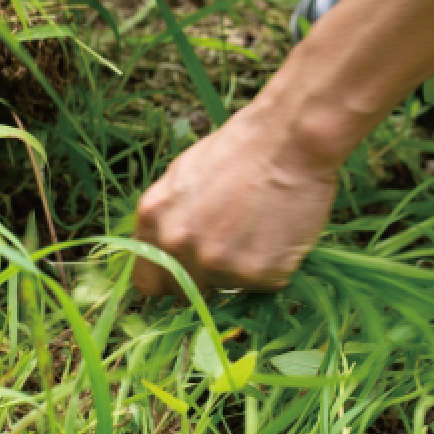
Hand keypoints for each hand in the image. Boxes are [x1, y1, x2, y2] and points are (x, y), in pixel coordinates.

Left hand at [133, 102, 338, 295]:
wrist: (287, 140)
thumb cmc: (238, 149)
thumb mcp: (182, 176)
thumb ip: (169, 216)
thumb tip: (167, 247)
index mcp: (153, 218)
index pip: (146, 279)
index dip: (168, 278)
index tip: (186, 272)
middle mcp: (177, 245)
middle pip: (184, 293)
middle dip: (204, 280)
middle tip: (230, 249)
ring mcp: (216, 262)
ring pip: (227, 288)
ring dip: (241, 269)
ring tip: (259, 228)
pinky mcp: (256, 273)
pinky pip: (264, 285)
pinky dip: (273, 266)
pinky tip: (278, 232)